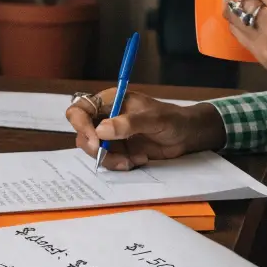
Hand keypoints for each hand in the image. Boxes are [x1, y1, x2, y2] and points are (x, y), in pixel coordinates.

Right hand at [64, 90, 225, 170]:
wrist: (186, 136)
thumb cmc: (172, 119)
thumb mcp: (154, 119)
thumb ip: (129, 123)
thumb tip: (101, 130)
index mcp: (111, 101)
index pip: (81, 108)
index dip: (80, 124)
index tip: (95, 140)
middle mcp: (106, 117)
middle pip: (81, 132)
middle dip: (93, 147)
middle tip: (109, 154)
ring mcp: (111, 136)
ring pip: (93, 150)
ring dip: (110, 159)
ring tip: (132, 159)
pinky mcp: (118, 150)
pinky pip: (107, 161)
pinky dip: (120, 164)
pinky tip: (138, 160)